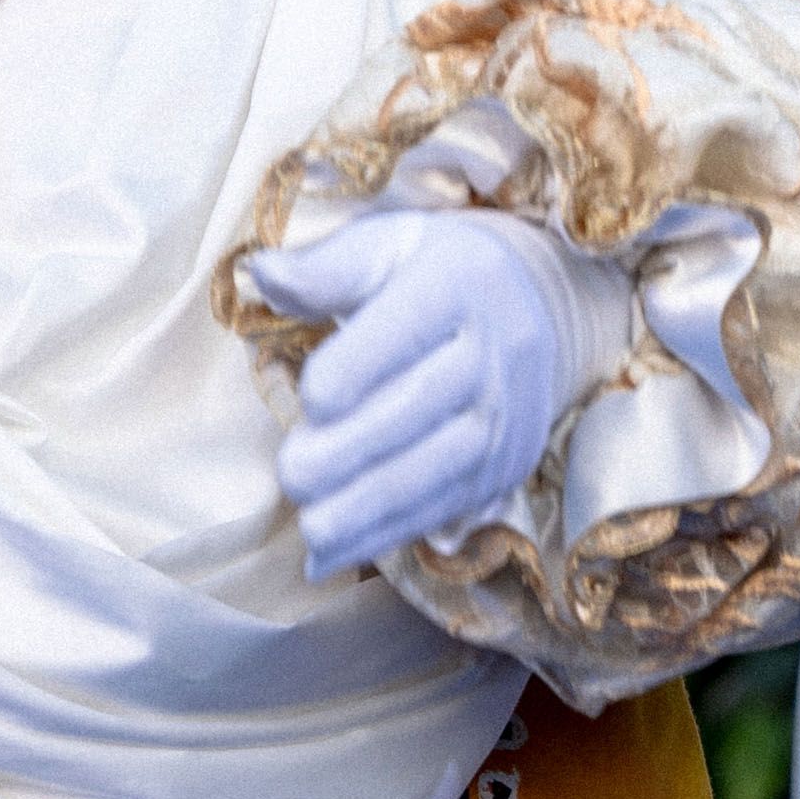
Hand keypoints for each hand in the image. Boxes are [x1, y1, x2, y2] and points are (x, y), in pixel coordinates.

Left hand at [245, 205, 628, 574]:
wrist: (538, 307)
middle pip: (419, 409)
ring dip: (372, 508)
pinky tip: (336, 552)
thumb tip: (261, 273)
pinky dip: (389, 534)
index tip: (309, 396)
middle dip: (353, 452)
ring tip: (312, 528)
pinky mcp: (504, 466)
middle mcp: (491, 354)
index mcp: (456, 286)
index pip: (404, 330)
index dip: (353, 369)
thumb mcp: (387, 246)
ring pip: (436, 470)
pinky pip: (443, 507)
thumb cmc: (435, 272)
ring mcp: (504, 417)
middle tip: (292, 475)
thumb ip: (323, 267)